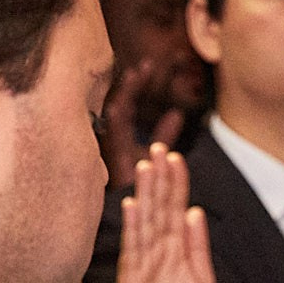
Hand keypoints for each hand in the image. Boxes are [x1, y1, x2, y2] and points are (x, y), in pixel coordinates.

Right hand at [99, 60, 187, 188]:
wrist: (138, 218)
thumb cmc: (140, 187)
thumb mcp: (155, 155)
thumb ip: (163, 134)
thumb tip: (176, 113)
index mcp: (118, 136)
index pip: (126, 103)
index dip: (136, 84)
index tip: (147, 65)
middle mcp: (110, 140)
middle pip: (118, 105)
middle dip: (130, 85)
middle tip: (145, 64)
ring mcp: (107, 150)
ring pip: (112, 118)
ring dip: (123, 96)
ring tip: (134, 75)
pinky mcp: (108, 164)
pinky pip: (108, 142)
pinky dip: (111, 123)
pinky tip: (116, 108)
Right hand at [114, 142, 213, 282]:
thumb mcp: (204, 279)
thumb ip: (199, 246)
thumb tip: (197, 212)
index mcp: (177, 248)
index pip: (176, 208)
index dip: (176, 183)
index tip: (176, 157)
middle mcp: (158, 249)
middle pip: (159, 207)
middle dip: (160, 178)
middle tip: (160, 148)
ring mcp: (143, 261)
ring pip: (145, 221)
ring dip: (146, 194)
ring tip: (146, 167)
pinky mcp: (131, 277)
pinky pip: (133, 248)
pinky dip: (133, 226)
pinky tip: (133, 205)